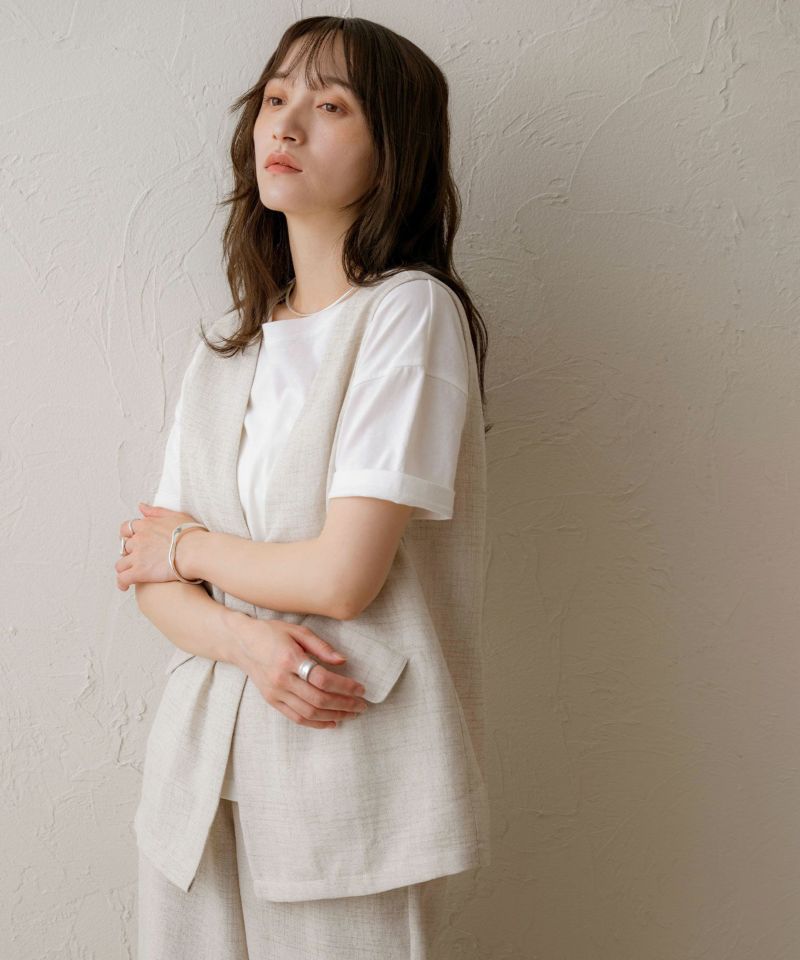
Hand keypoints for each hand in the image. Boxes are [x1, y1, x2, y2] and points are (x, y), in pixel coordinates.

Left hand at [115, 501, 200, 590]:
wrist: (196, 551)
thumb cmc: (191, 534)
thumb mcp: (176, 516)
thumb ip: (156, 511)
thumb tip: (142, 507)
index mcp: (146, 525)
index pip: (126, 528)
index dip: (128, 536)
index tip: (133, 541)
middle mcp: (138, 539)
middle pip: (123, 547)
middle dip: (129, 553)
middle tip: (137, 558)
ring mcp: (137, 555)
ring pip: (120, 563)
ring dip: (125, 568)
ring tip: (131, 573)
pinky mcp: (140, 571)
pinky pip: (123, 578)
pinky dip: (122, 583)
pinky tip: (126, 586)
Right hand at [235, 618, 369, 728]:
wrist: (241, 642)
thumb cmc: (271, 632)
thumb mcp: (298, 631)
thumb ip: (321, 646)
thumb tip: (343, 661)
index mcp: (289, 659)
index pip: (322, 679)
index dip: (345, 686)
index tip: (361, 689)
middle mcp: (281, 679)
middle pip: (318, 699)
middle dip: (344, 705)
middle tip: (361, 706)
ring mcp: (275, 693)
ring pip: (309, 712)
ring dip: (334, 716)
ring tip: (351, 714)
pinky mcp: (272, 701)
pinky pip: (296, 718)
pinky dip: (316, 723)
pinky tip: (332, 722)